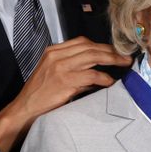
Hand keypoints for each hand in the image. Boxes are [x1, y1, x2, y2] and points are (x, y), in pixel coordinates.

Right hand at [0, 36, 131, 151]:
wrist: (25, 109)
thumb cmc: (40, 94)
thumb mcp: (52, 72)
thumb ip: (70, 65)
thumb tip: (95, 68)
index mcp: (53, 51)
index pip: (82, 41)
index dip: (101, 45)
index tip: (113, 50)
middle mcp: (57, 56)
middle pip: (90, 47)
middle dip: (110, 51)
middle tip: (125, 56)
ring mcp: (61, 67)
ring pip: (93, 57)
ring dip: (112, 60)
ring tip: (124, 64)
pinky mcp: (66, 81)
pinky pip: (91, 75)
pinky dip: (104, 77)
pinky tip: (110, 82)